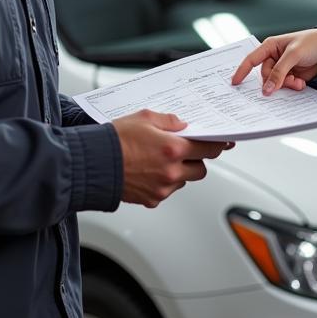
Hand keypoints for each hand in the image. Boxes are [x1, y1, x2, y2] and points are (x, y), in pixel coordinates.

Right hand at [112, 109, 232, 207]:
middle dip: (196, 160)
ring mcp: (162, 188)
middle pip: (200, 169)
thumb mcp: (144, 118)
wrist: (94, 164)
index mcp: (173, 149)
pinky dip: (163, 183)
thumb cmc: (115, 140)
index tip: (222, 143)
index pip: (208, 149)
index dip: (217, 145)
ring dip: (180, 172)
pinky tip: (149, 172)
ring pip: (184, 181)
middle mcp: (171, 172)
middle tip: (184, 151)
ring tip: (159, 160)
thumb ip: (169, 120)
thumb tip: (182, 124)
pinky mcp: (152, 200)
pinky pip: (167, 192)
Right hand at [230, 29, 316, 94]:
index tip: (235, 83)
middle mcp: (274, 57)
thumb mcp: (293, 55)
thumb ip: (279, 72)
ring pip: (275, 83)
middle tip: (288, 82)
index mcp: (270, 46)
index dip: (242, 71)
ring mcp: (283, 68)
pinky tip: (301, 83)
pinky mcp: (292, 76)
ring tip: (298, 82)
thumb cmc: (311, 43)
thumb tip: (267, 89)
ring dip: (286, 85)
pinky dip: (293, 87)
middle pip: (265, 76)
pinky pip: (285, 86)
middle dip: (275, 81)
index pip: (251, 59)